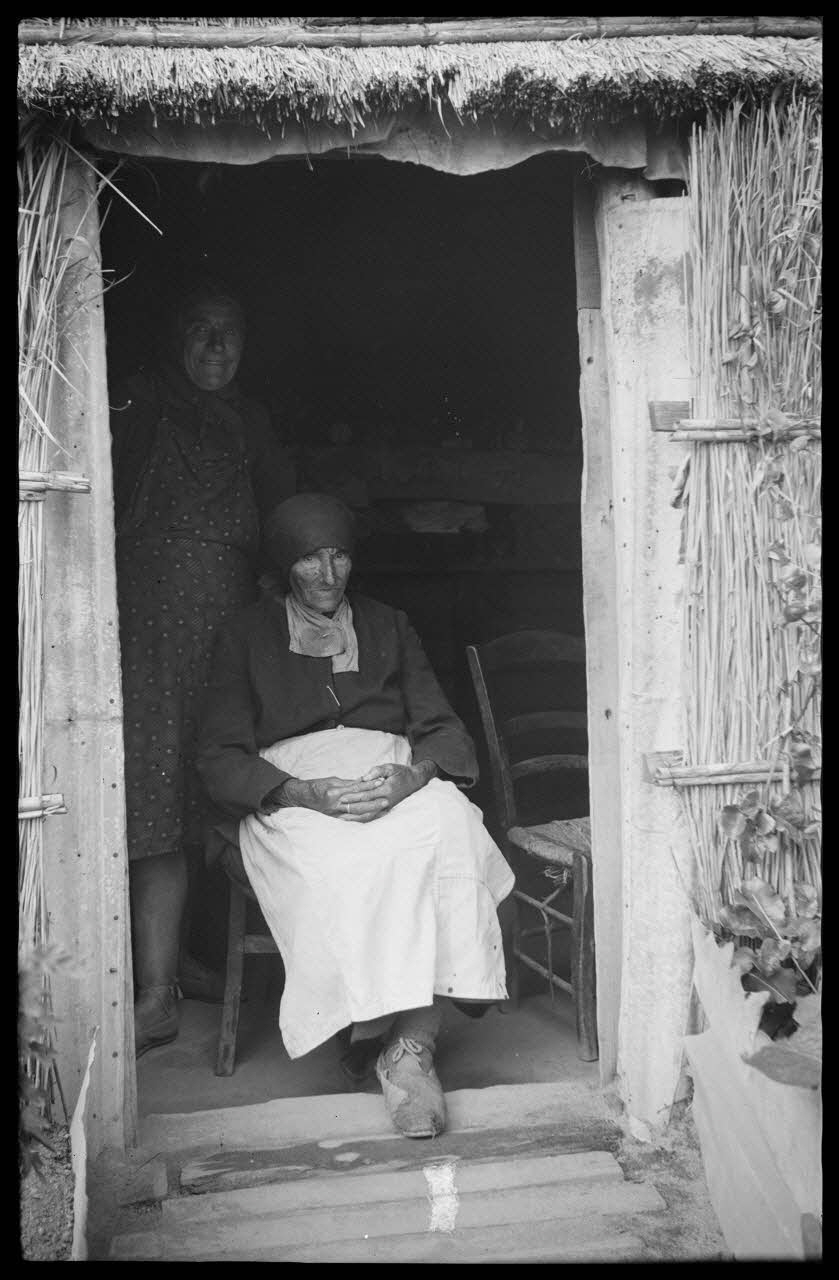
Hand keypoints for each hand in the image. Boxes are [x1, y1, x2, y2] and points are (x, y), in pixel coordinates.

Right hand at [265, 775, 387, 819]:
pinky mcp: (334, 819)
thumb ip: (348, 783)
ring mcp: (335, 813)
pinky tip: (373, 817)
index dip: (370, 784)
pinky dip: (363, 819)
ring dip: (372, 810)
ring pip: (357, 812)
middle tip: (387, 798)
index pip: (357, 787)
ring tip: (383, 808)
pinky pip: (351, 820)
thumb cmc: (316, 786)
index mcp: (335, 790)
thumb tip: (363, 782)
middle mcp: (335, 803)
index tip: (381, 781)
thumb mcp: (332, 780)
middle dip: (374, 800)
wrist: (300, 797)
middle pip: (359, 802)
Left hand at [334, 760, 436, 822]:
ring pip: (368, 816)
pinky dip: (362, 820)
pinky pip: (373, 818)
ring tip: (342, 817)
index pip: (366, 795)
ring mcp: (386, 807)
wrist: (415, 781)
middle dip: (350, 808)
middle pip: (365, 807)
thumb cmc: (401, 772)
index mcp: (386, 789)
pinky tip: (353, 820)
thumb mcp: (390, 767)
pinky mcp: (386, 810)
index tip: (341, 797)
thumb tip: (363, 778)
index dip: (353, 797)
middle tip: (338, 807)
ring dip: (355, 817)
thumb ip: (376, 771)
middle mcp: (386, 801)